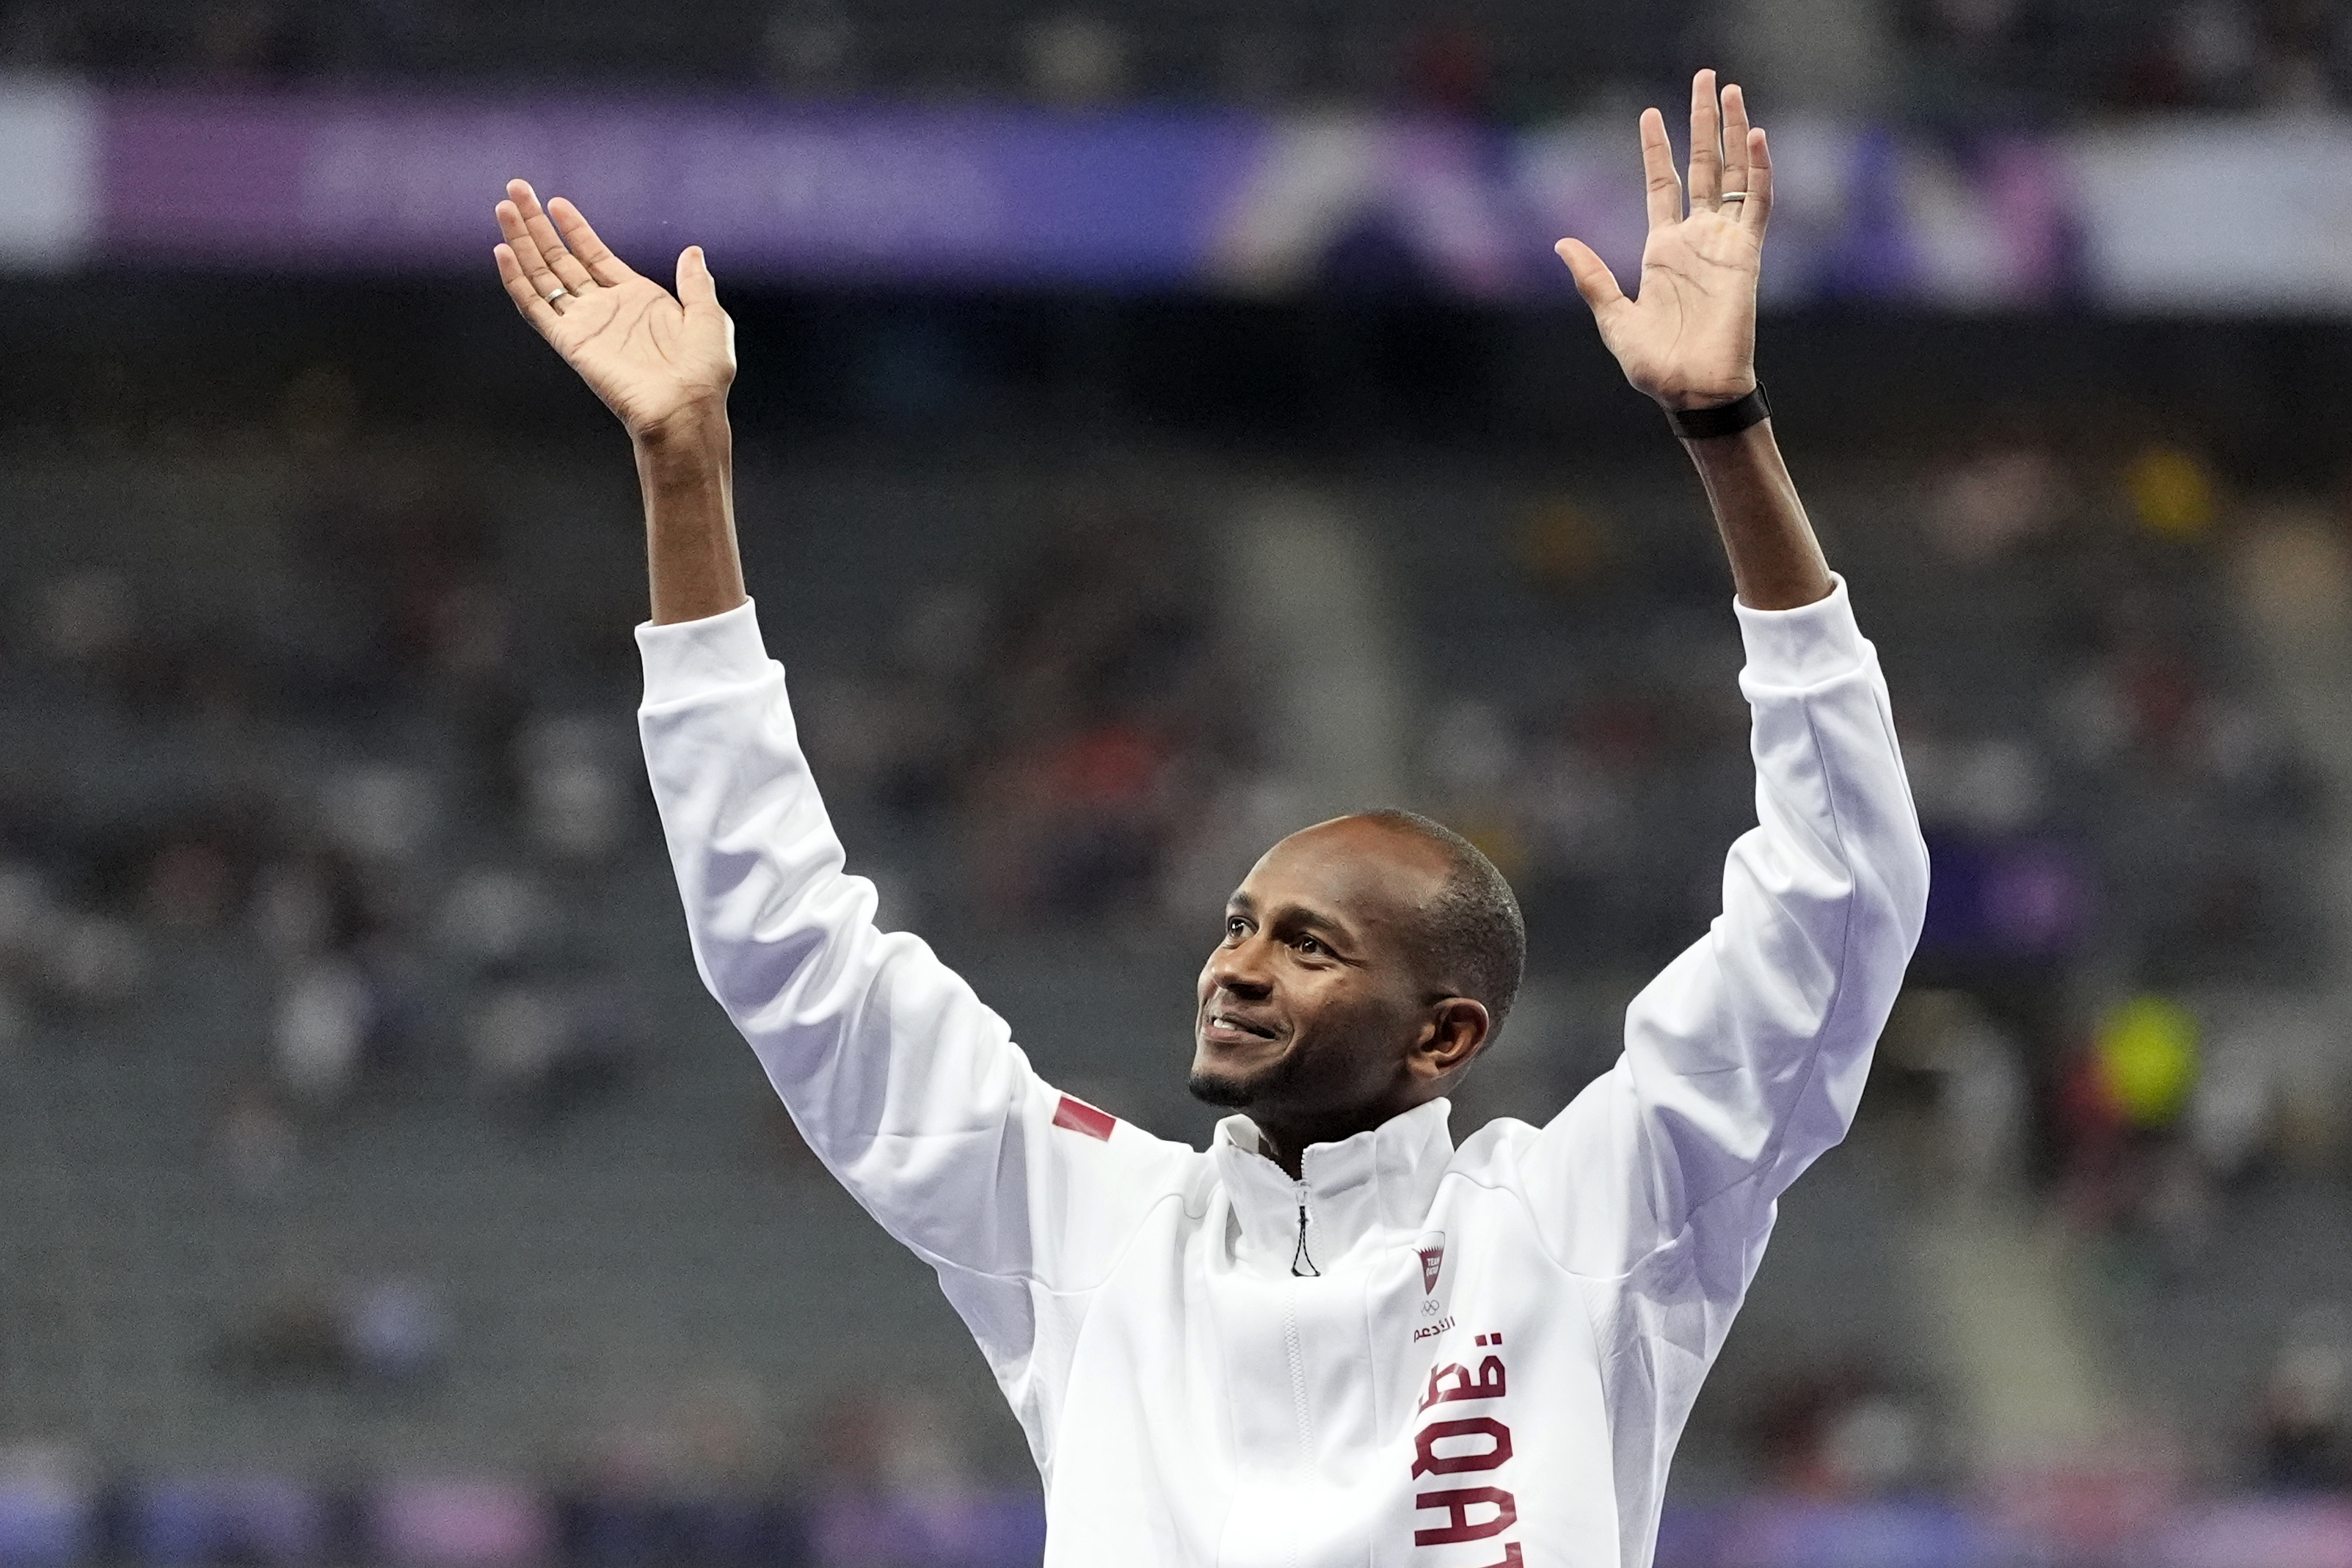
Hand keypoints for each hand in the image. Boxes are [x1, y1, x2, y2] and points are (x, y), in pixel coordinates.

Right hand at [492, 180, 735, 441]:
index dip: (574, 228)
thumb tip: (693, 252)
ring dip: (521, 242)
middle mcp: (605, 308)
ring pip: (542, 276)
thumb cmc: (702, 371)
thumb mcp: (708, 316)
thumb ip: (696, 283)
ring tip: (504, 208)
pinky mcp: (570, 342)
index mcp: (636, 299)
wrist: (686, 407)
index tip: (555, 202)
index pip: (594, 255)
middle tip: (516, 189)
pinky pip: (536, 308)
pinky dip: (517, 281)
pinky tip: (503, 253)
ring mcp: (584, 324)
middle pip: (560, 259)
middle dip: (537, 225)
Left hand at [1554, 70, 1772, 411]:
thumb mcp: (1614, 319)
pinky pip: (1758, 204)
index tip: (1650, 114)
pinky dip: (1759, 170)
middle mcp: (1695, 238)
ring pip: (1733, 173)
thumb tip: (1563, 244)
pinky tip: (1755, 136)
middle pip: (1702, 165)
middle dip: (1703, 122)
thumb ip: (1593, 279)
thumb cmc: (1655, 365)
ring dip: (1733, 131)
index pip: (1661, 184)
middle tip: (1706, 78)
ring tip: (1731, 90)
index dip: (1656, 149)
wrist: (1692, 390)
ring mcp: (1724, 243)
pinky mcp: (1747, 255)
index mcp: (1661, 250)